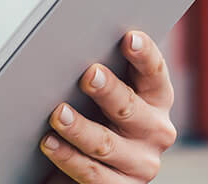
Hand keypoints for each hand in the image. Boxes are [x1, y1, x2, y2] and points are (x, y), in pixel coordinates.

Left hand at [41, 31, 177, 181]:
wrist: (94, 164)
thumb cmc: (97, 114)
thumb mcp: (106, 92)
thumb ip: (102, 70)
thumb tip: (74, 42)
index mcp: (157, 98)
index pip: (154, 72)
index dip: (144, 54)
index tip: (129, 37)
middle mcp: (156, 131)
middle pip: (130, 108)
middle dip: (109, 90)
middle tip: (88, 75)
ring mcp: (141, 164)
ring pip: (106, 144)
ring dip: (80, 128)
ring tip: (58, 113)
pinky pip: (92, 173)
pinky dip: (68, 157)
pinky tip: (49, 143)